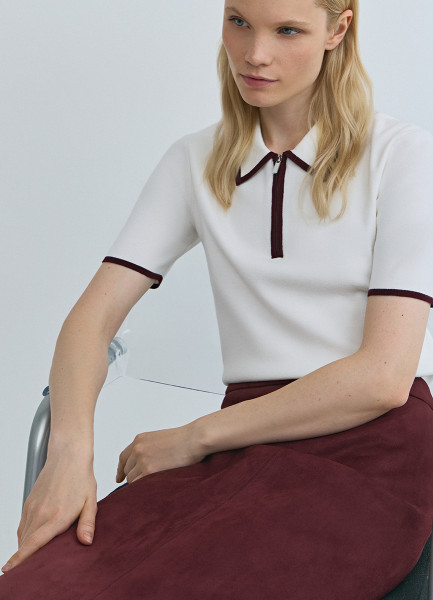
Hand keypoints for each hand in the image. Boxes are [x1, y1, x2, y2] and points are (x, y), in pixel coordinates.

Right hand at [2, 451, 96, 573]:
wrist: (67, 455)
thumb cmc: (81, 478)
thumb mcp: (91, 501)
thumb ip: (87, 523)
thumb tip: (86, 542)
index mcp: (57, 515)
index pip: (34, 543)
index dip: (21, 559)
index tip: (9, 569)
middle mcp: (41, 513)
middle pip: (26, 544)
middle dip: (24, 560)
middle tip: (28, 572)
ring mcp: (32, 508)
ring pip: (23, 536)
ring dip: (24, 548)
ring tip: (31, 560)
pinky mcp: (28, 503)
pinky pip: (22, 526)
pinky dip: (24, 537)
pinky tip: (32, 541)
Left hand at [116, 423, 205, 483]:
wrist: (194, 439)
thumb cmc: (184, 439)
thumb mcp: (160, 439)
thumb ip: (149, 449)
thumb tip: (147, 463)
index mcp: (140, 439)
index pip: (123, 457)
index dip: (121, 469)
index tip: (120, 477)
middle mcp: (138, 449)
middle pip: (127, 470)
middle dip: (132, 477)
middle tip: (140, 485)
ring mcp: (142, 460)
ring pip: (132, 479)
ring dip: (139, 484)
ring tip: (150, 486)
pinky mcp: (149, 471)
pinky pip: (138, 485)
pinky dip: (142, 489)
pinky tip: (149, 490)